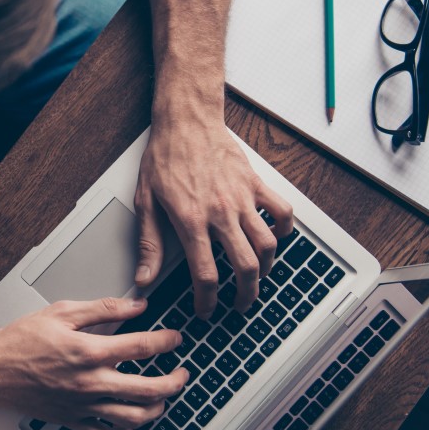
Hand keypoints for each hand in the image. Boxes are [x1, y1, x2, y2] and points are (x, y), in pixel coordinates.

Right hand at [0, 298, 188, 429]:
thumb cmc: (21, 340)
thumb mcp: (62, 312)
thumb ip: (103, 308)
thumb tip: (135, 305)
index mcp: (90, 351)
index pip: (143, 347)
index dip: (167, 341)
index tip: (175, 338)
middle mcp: (91, 382)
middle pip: (148, 389)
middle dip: (174, 382)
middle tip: (182, 374)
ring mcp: (83, 405)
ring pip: (133, 417)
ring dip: (156, 409)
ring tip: (162, 398)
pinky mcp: (72, 420)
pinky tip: (129, 423)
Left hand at [135, 118, 293, 317]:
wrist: (186, 120)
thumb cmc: (164, 157)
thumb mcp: (145, 201)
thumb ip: (149, 243)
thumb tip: (145, 277)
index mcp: (191, 221)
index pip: (206, 274)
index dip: (208, 300)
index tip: (206, 309)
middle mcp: (220, 213)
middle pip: (244, 267)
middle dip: (244, 294)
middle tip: (238, 304)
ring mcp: (242, 198)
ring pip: (267, 244)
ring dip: (266, 268)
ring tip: (257, 277)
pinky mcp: (255, 183)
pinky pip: (281, 211)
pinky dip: (283, 229)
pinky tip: (275, 237)